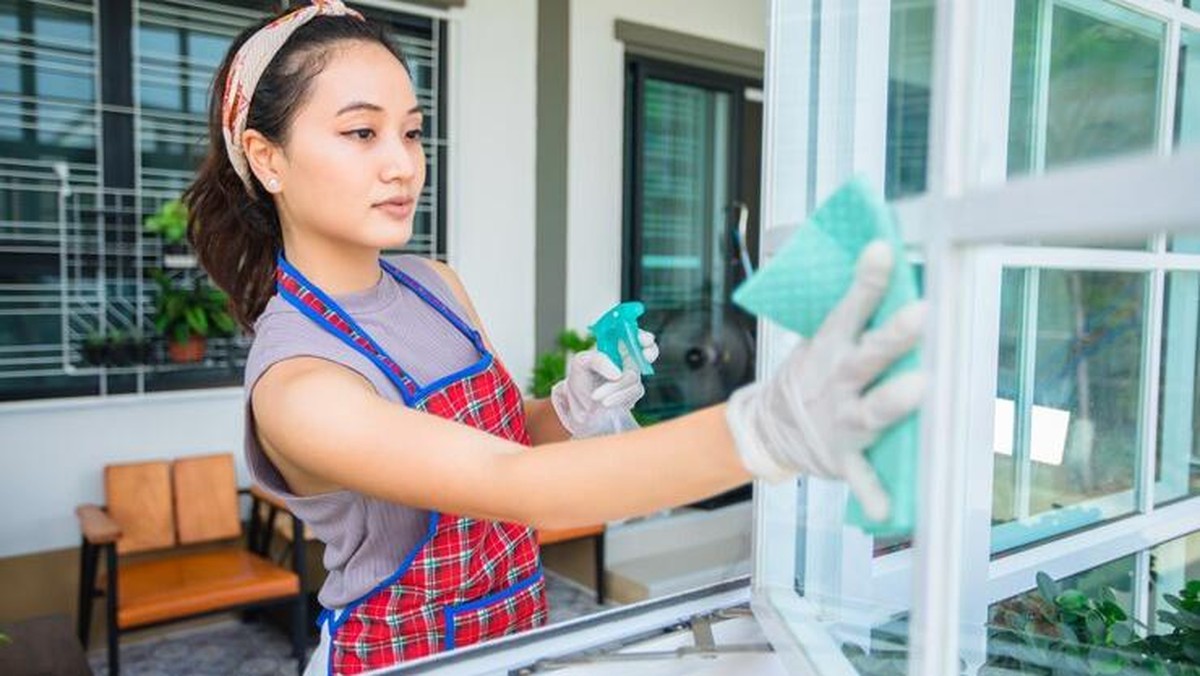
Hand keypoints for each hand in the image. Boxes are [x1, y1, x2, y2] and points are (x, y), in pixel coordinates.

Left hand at [550, 330, 659, 436]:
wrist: (579, 404)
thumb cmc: (581, 378)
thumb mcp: (581, 363)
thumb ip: (598, 360)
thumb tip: (618, 374)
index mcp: (615, 346)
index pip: (634, 335)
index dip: (642, 336)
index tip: (644, 340)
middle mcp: (627, 360)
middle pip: (649, 351)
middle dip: (649, 352)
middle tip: (645, 355)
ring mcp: (632, 377)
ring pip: (635, 378)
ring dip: (616, 388)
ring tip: (596, 396)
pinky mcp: (633, 394)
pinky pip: (633, 394)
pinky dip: (618, 398)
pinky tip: (605, 403)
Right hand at [724, 241, 925, 520]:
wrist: (768, 431)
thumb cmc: (810, 378)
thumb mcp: (820, 342)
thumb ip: (855, 316)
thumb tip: (888, 261)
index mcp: (830, 349)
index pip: (851, 308)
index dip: (867, 279)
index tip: (883, 248)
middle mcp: (837, 382)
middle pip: (868, 356)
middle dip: (893, 337)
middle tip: (921, 314)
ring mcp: (839, 421)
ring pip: (872, 410)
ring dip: (894, 401)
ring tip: (921, 389)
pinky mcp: (843, 458)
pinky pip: (861, 477)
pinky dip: (872, 494)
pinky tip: (887, 511)